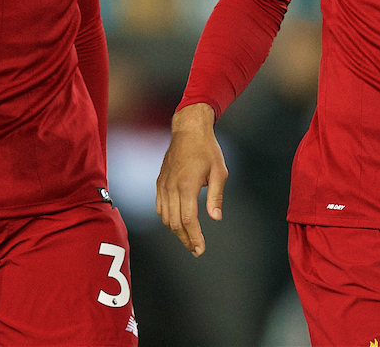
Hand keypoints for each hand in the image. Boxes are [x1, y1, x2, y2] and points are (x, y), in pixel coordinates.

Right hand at [155, 103, 227, 256]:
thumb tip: (216, 217)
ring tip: (189, 240)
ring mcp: (163, 184)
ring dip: (176, 232)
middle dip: (185, 239)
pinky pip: (160, 207)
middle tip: (196, 250)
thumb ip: (216, 196)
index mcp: (187, 184)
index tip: (200, 249)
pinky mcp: (160, 182)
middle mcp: (171, 186)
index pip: (187, 219)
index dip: (194, 237)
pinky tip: (177, 224)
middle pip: (174, 222)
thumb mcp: (219, 171)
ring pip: (164, 217)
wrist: (188, 130)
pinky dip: (167, 219)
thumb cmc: (207, 149)